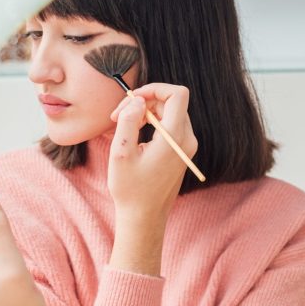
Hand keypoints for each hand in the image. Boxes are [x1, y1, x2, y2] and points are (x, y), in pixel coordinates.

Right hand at [107, 83, 197, 217]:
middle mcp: (187, 139)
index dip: (154, 89)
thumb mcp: (121, 153)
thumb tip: (137, 100)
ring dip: (145, 112)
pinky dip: (151, 123)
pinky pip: (169, 126)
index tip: (132, 99)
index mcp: (175, 137)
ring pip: (169, 113)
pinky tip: (133, 134)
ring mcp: (187, 146)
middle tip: (117, 116)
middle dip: (143, 102)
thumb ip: (129, 122)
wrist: (144, 217)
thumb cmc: (131, 189)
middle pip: (171, 102)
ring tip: (122, 125)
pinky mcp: (182, 152)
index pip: (177, 94)